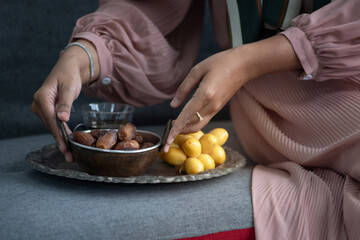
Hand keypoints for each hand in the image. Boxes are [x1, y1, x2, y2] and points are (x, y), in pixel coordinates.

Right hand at [31, 39, 99, 161]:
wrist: (68, 68)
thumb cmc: (69, 76)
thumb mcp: (70, 88)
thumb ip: (66, 103)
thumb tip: (62, 119)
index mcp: (42, 97)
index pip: (50, 120)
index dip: (58, 135)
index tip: (64, 147)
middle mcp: (39, 103)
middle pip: (50, 126)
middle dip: (60, 141)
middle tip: (69, 156)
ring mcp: (42, 107)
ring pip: (52, 126)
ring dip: (60, 139)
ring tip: (69, 153)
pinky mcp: (47, 109)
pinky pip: (54, 123)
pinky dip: (60, 132)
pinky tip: (67, 140)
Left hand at [163, 47, 247, 151]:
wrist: (244, 65)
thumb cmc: (221, 62)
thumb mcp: (198, 70)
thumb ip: (184, 88)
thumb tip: (173, 105)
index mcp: (205, 94)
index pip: (186, 116)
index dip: (175, 129)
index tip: (167, 140)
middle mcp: (211, 105)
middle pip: (192, 126)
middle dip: (178, 133)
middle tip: (165, 134)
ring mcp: (216, 108)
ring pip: (198, 125)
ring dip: (185, 129)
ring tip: (172, 128)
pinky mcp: (218, 108)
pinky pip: (204, 120)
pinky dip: (192, 124)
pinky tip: (184, 121)